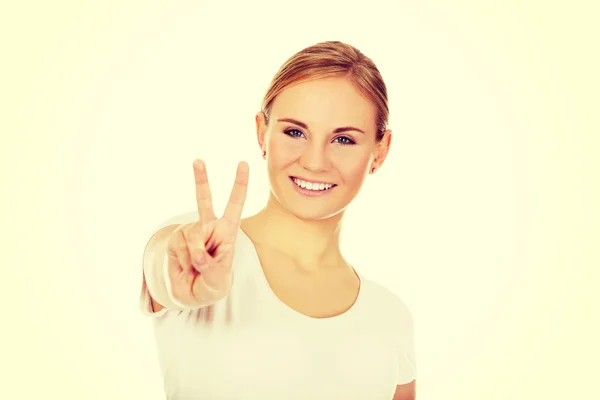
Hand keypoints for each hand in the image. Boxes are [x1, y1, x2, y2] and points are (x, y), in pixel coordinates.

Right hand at [166, 159, 248, 306]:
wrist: (190, 294)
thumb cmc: (212, 284)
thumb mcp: (219, 281)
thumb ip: (213, 268)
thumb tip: (199, 255)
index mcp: (227, 231)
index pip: (235, 204)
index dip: (239, 184)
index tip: (243, 163)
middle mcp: (208, 227)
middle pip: (204, 200)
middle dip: (200, 179)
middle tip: (198, 160)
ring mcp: (190, 232)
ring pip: (193, 238)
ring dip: (196, 259)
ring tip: (198, 269)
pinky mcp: (175, 240)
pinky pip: (180, 249)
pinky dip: (184, 262)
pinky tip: (186, 267)